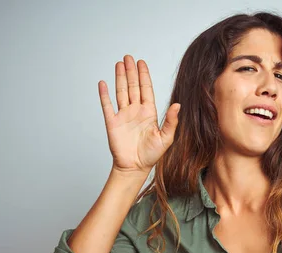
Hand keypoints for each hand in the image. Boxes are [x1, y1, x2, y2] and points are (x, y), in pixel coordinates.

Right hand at [98, 55, 180, 174]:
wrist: (135, 167)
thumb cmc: (151, 155)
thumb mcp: (166, 138)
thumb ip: (171, 121)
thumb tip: (178, 105)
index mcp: (149, 113)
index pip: (146, 89)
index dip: (144, 76)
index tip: (141, 63)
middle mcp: (135, 111)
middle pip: (133, 87)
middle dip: (131, 71)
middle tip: (128, 57)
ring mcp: (123, 116)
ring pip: (121, 92)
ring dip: (120, 78)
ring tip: (119, 64)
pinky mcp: (112, 123)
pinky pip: (107, 106)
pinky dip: (104, 94)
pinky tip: (103, 83)